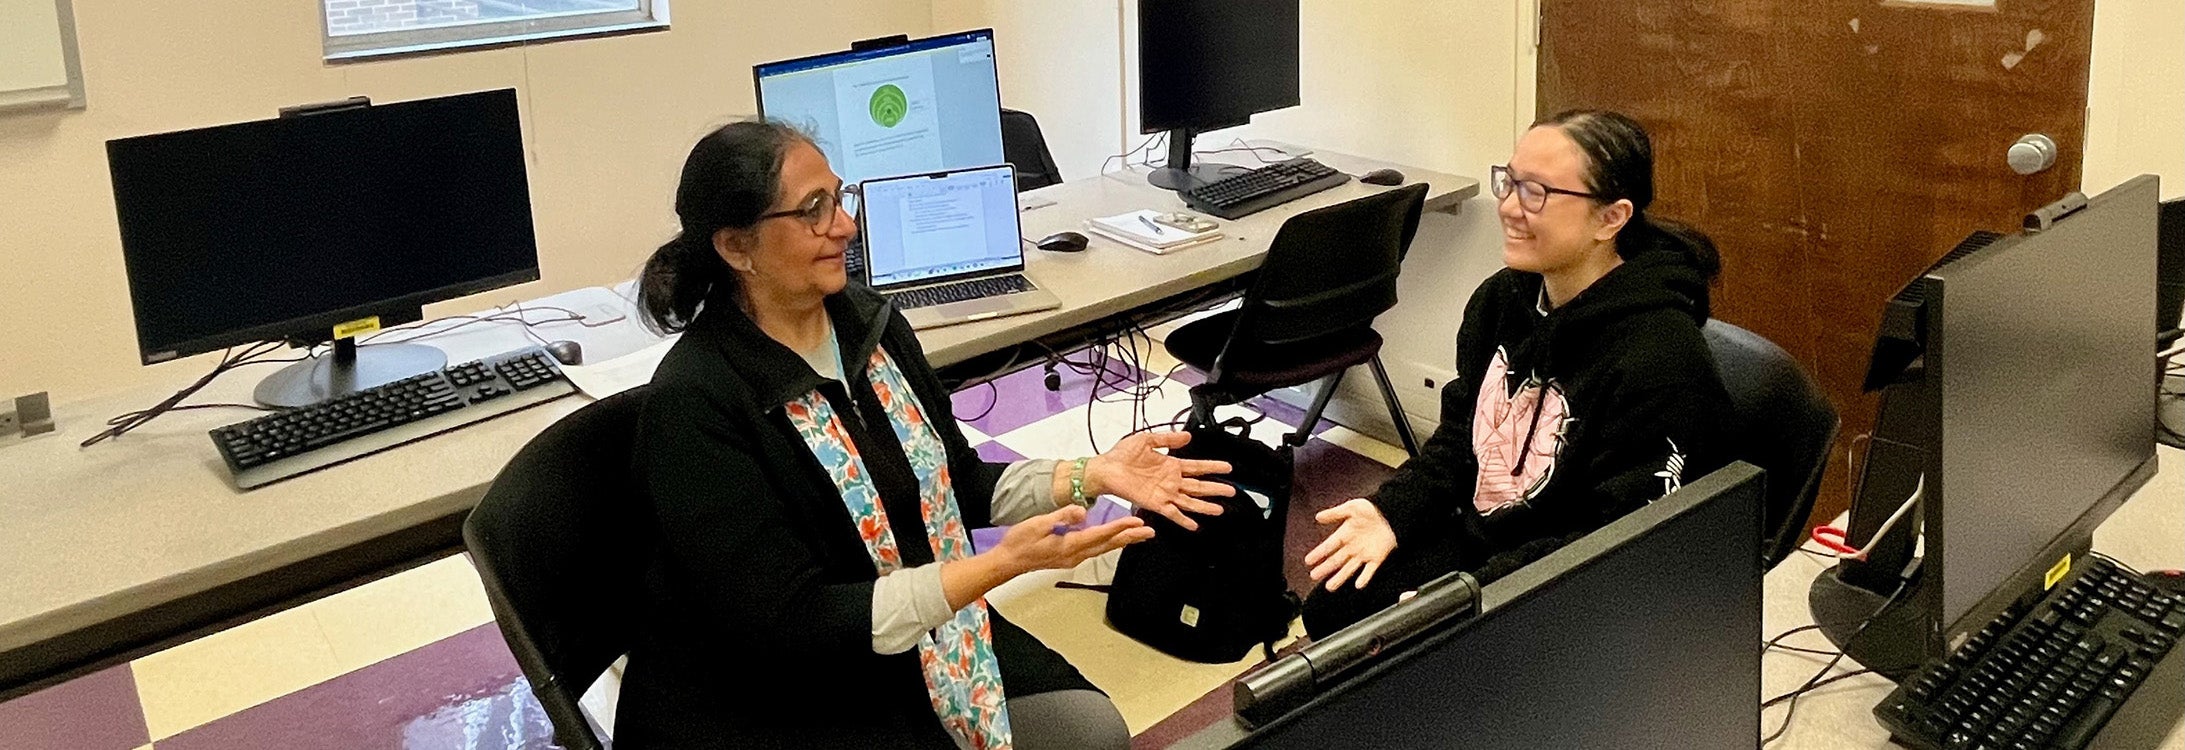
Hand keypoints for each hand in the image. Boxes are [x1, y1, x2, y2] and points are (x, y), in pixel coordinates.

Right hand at [992, 504, 1153, 575]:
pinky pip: (1095, 550)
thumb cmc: (1020, 542)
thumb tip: (1081, 511)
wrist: (1008, 561)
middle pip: (1108, 545)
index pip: (1100, 535)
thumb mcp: (1039, 524)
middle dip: (1130, 538)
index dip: (1120, 527)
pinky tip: (1113, 541)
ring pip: (1103, 549)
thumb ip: (1061, 517)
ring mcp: (1073, 558)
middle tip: (1149, 532)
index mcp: (1069, 545)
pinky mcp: (1069, 558)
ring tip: (1138, 536)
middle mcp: (1075, 555)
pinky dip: (1108, 544)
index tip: (1137, 522)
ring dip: (1122, 541)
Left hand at [1082, 431, 1234, 530]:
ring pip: (1190, 501)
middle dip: (1215, 489)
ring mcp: (1164, 493)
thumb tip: (1187, 436)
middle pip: (1198, 486)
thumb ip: (1168, 439)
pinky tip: (1195, 525)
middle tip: (1232, 491)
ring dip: (1204, 506)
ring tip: (1220, 509)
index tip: (1228, 468)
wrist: (1105, 468)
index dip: (1213, 467)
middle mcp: (1171, 481)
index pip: (1197, 466)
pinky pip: (1173, 513)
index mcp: (1170, 465)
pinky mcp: (1155, 503)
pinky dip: (1184, 520)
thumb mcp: (1148, 440)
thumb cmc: (1121, 455)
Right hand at [1305, 498, 1396, 591]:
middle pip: (1336, 560)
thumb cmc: (1373, 508)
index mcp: (1345, 534)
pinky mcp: (1377, 558)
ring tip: (1330, 586)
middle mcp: (1352, 546)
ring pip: (1349, 569)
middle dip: (1324, 568)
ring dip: (1340, 577)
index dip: (1318, 553)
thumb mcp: (1352, 507)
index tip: (1308, 561)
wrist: (1393, 513)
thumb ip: (1335, 513)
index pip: (1328, 546)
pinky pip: (1369, 570)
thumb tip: (1318, 517)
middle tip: (1314, 576)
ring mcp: (1364, 553)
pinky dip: (1364, 578)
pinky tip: (1358, 585)